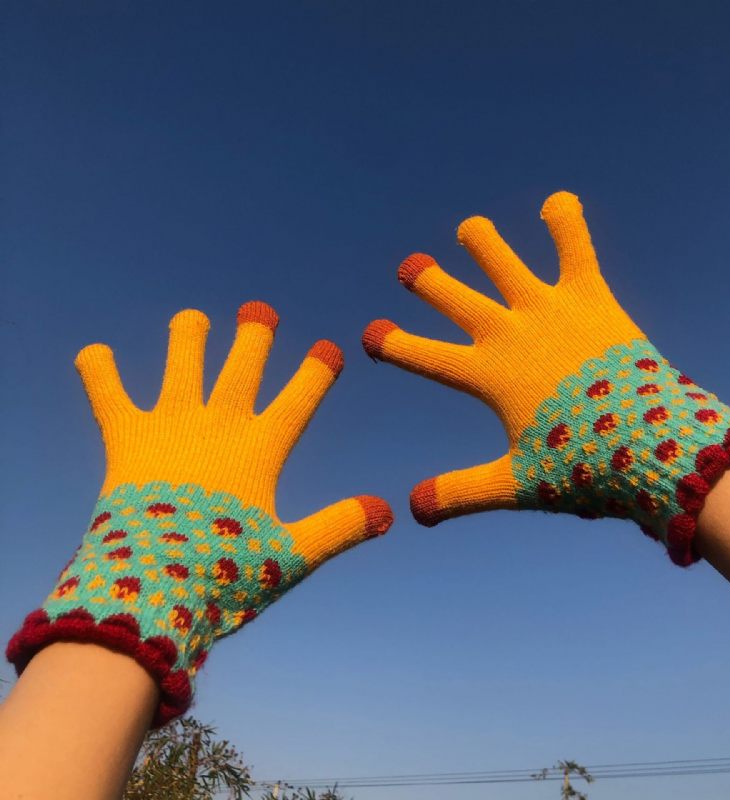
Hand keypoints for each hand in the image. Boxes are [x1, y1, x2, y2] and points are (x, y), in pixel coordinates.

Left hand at [7, 301, 392, 724]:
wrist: (153, 584)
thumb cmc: (226, 572)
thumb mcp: (292, 554)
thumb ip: (340, 527)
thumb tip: (388, 509)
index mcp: (260, 450)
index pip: (298, 399)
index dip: (316, 372)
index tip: (329, 348)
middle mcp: (218, 426)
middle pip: (241, 369)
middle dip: (254, 338)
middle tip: (259, 311)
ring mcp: (172, 427)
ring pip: (182, 368)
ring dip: (188, 339)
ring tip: (191, 317)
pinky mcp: (128, 440)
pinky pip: (109, 397)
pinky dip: (100, 372)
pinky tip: (94, 352)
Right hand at [363, 192, 729, 564]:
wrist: (650, 443)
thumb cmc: (581, 467)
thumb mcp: (514, 484)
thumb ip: (459, 493)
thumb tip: (411, 509)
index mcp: (486, 375)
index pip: (423, 355)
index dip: (393, 344)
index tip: (372, 334)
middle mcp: (508, 332)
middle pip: (453, 297)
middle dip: (427, 281)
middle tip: (411, 267)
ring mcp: (546, 309)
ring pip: (501, 261)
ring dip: (481, 243)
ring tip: (470, 230)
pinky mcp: (588, 297)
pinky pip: (573, 248)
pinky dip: (564, 223)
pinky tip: (558, 202)